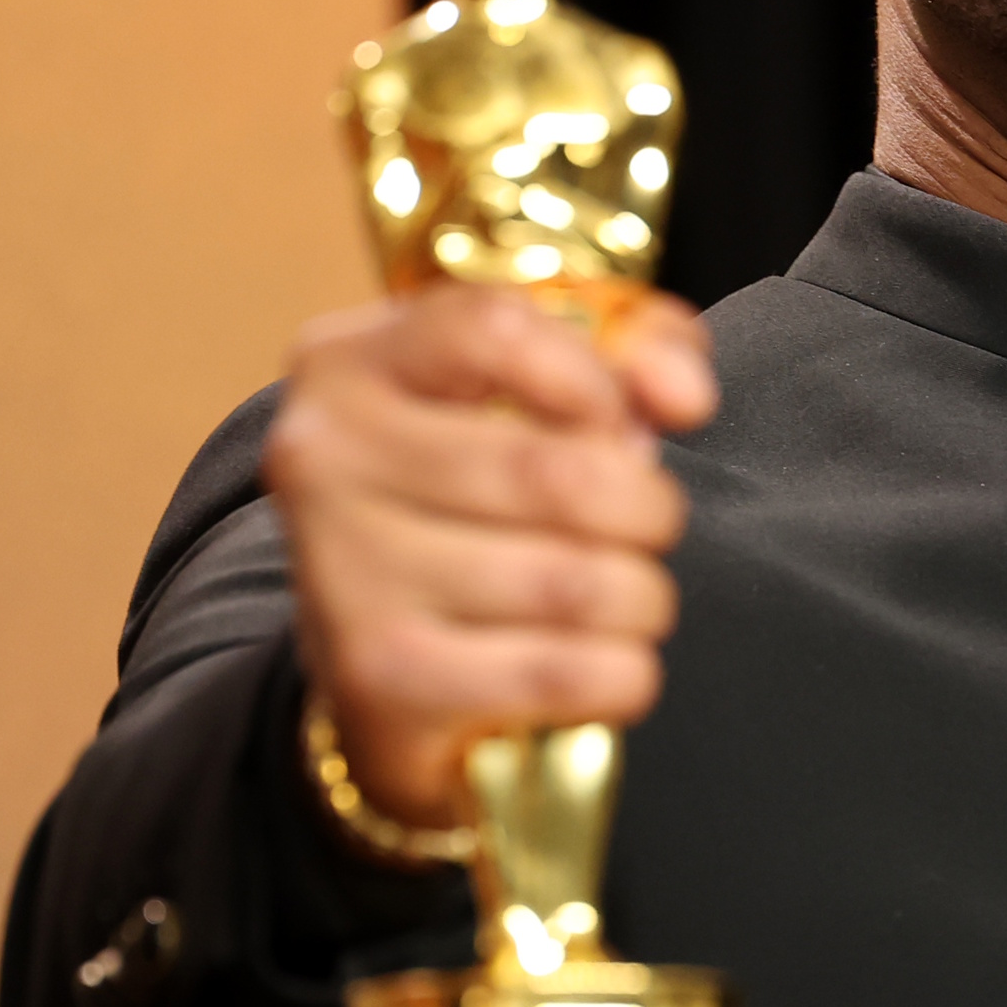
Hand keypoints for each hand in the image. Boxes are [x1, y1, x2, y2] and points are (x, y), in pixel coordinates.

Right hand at [261, 283, 719, 833]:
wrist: (378, 655)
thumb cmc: (474, 496)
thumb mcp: (540, 385)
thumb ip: (635, 348)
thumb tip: (682, 395)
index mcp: (349, 362)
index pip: (494, 330)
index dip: (596, 379)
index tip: (622, 424)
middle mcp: (324, 456)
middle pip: (554, 473)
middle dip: (647, 509)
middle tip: (648, 525)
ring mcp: (343, 570)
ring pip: (571, 582)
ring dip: (641, 598)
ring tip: (631, 597)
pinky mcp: (379, 677)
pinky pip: (561, 672)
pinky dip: (620, 673)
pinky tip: (608, 662)